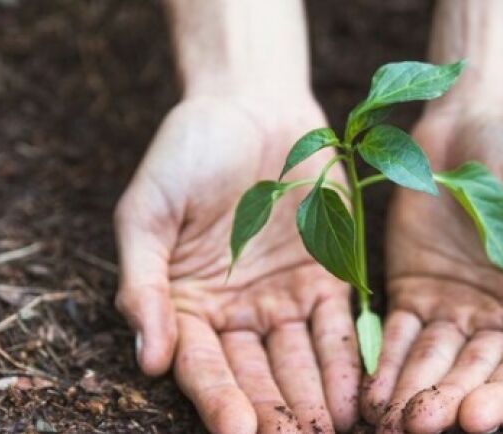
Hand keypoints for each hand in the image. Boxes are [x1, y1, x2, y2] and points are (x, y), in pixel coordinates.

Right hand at [114, 95, 359, 433]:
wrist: (248, 102)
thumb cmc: (186, 152)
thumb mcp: (146, 212)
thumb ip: (142, 282)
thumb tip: (148, 356)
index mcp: (188, 304)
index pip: (204, 365)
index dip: (218, 399)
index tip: (236, 431)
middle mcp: (238, 311)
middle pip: (257, 374)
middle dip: (275, 414)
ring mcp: (285, 295)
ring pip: (302, 358)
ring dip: (316, 397)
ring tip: (331, 429)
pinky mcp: (329, 273)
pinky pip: (340, 323)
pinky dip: (349, 357)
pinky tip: (360, 390)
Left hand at [361, 109, 502, 432]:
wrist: (474, 121)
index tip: (476, 418)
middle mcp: (496, 316)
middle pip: (473, 371)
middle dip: (448, 401)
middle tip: (419, 426)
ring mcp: (450, 305)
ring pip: (432, 360)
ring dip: (412, 390)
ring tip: (388, 419)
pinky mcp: (410, 288)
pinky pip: (397, 332)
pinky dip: (384, 359)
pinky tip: (369, 386)